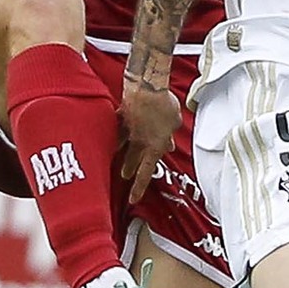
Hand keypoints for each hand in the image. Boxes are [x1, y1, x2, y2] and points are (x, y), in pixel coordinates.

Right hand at [119, 76, 181, 202]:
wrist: (146, 88)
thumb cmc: (163, 105)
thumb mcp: (174, 123)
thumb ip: (169, 136)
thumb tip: (168, 144)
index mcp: (153, 148)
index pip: (146, 173)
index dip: (139, 188)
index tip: (133, 199)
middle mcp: (138, 142)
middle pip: (132, 161)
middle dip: (129, 169)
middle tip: (125, 176)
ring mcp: (127, 130)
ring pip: (121, 146)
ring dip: (120, 152)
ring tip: (116, 157)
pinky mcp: (120, 116)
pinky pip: (117, 127)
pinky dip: (117, 129)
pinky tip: (114, 129)